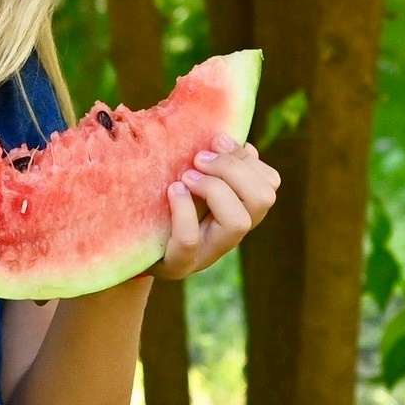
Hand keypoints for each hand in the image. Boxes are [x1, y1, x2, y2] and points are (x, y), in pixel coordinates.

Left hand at [156, 135, 280, 278]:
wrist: (135, 250)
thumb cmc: (163, 209)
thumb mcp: (189, 183)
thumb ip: (211, 164)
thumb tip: (231, 142)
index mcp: (239, 210)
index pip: (269, 183)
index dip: (247, 158)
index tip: (216, 140)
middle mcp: (232, 234)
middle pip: (263, 199)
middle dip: (232, 169)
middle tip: (198, 159)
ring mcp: (209, 253)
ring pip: (238, 222)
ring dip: (214, 189)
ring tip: (185, 177)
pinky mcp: (179, 265)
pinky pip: (190, 240)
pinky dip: (183, 211)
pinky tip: (173, 191)